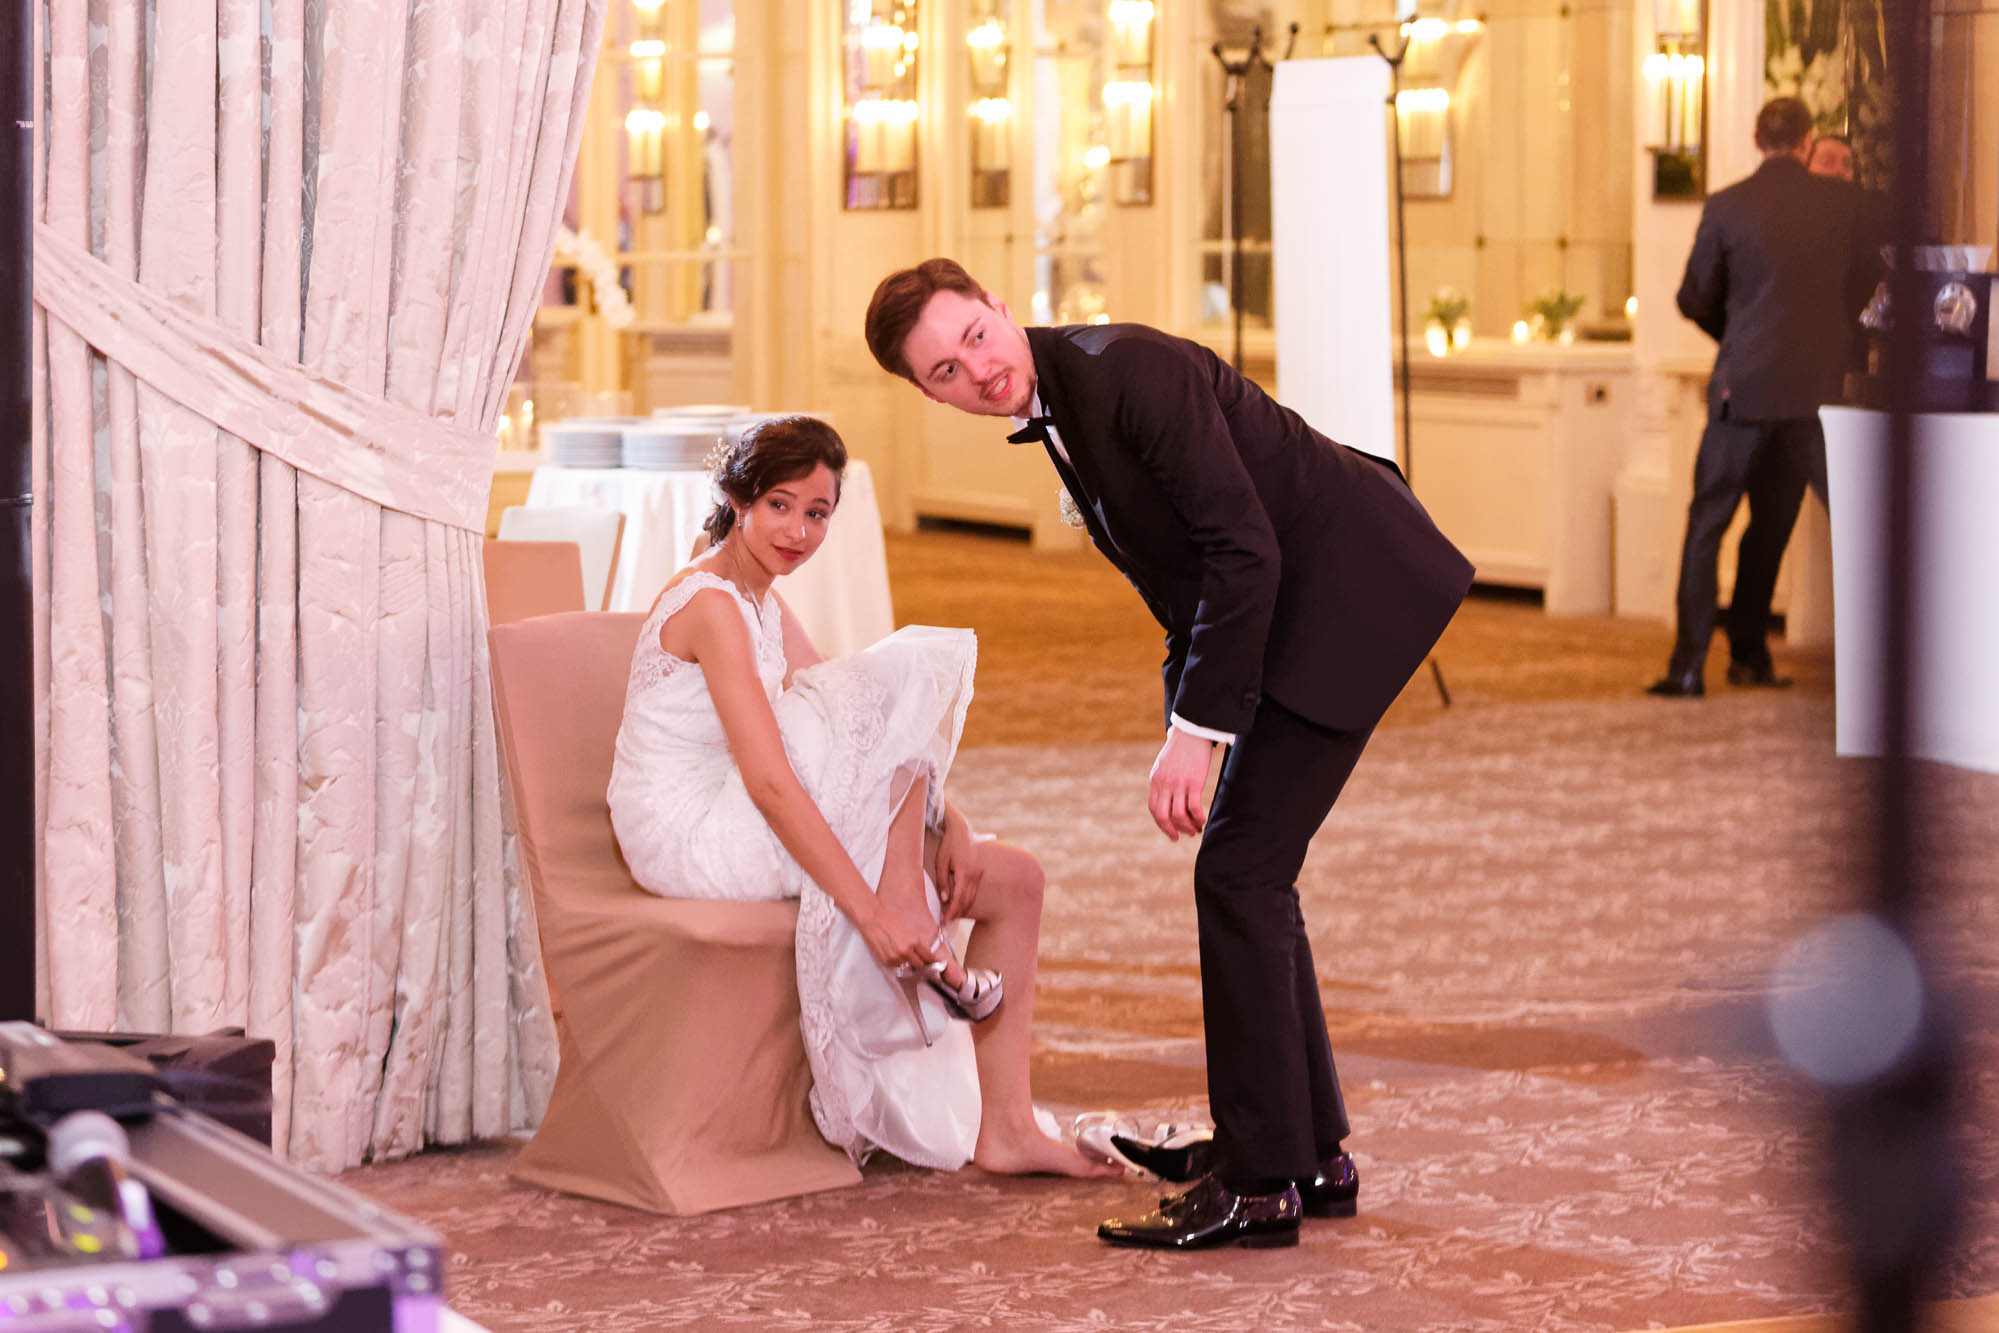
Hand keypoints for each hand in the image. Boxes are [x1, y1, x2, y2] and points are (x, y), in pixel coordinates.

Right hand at [856, 901, 940, 975]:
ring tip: (903, 953)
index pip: (928, 957)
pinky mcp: (886, 960)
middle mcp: (905, 951)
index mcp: (914, 942)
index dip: (929, 958)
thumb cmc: (889, 920)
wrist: (873, 919)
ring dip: (907, 962)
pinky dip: (897, 962)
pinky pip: (896, 966)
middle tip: (918, 958)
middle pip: (919, 965)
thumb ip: (916, 942)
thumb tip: (923, 950)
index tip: (929, 959)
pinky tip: (894, 952)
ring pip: (907, 967)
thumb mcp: (909, 929)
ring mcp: (895, 957)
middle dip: (920, 962)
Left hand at [933, 806, 984, 921]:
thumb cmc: (948, 846)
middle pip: (966, 900)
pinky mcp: (979, 872)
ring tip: (951, 917)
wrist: (960, 831)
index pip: (958, 898)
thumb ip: (943, 882)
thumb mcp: (940, 863)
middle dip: (956, 913)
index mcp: (964, 872)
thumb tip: (945, 899)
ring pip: (971, 897)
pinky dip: (966, 900)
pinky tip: (959, 905)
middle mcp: (974, 874)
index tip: (944, 921)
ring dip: (962, 908)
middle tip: (945, 922)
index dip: (951, 912)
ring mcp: (979, 873)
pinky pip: (973, 891)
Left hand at [1148, 727, 1214, 840]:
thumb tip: (1166, 799)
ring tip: (1195, 830)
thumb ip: (1162, 781)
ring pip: (1179, 814)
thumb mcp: (1163, 765)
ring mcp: (1179, 784)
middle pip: (1163, 816)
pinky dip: (1198, 818)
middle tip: (1181, 836)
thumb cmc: (1180, 748)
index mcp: (1155, 780)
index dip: (1161, 824)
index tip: (1170, 831)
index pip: (1154, 809)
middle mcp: (1165, 784)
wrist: (1191, 732)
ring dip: (1187, 826)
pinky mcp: (1194, 782)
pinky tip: (1202, 821)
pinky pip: (1194, 807)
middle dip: (1172, 830)